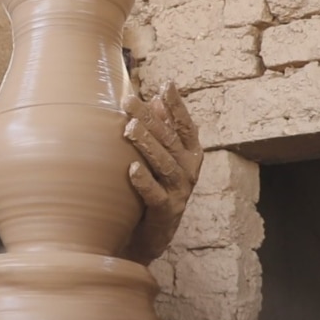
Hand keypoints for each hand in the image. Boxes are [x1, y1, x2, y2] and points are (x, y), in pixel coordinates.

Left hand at [121, 81, 202, 263]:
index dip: (177, 105)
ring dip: (148, 144)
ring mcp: (179, 192)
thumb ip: (162, 130)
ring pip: (165, 164)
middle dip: (150, 119)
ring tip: (130, 129)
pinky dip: (144, 181)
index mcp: (190, 154)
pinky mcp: (166, 211)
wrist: (153, 234)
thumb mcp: (161, 157)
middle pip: (170, 140)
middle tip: (129, 102)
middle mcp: (188, 171)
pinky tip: (132, 169)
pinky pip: (155, 194)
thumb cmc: (155, 187)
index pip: (184, 125)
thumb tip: (156, 99)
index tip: (166, 84)